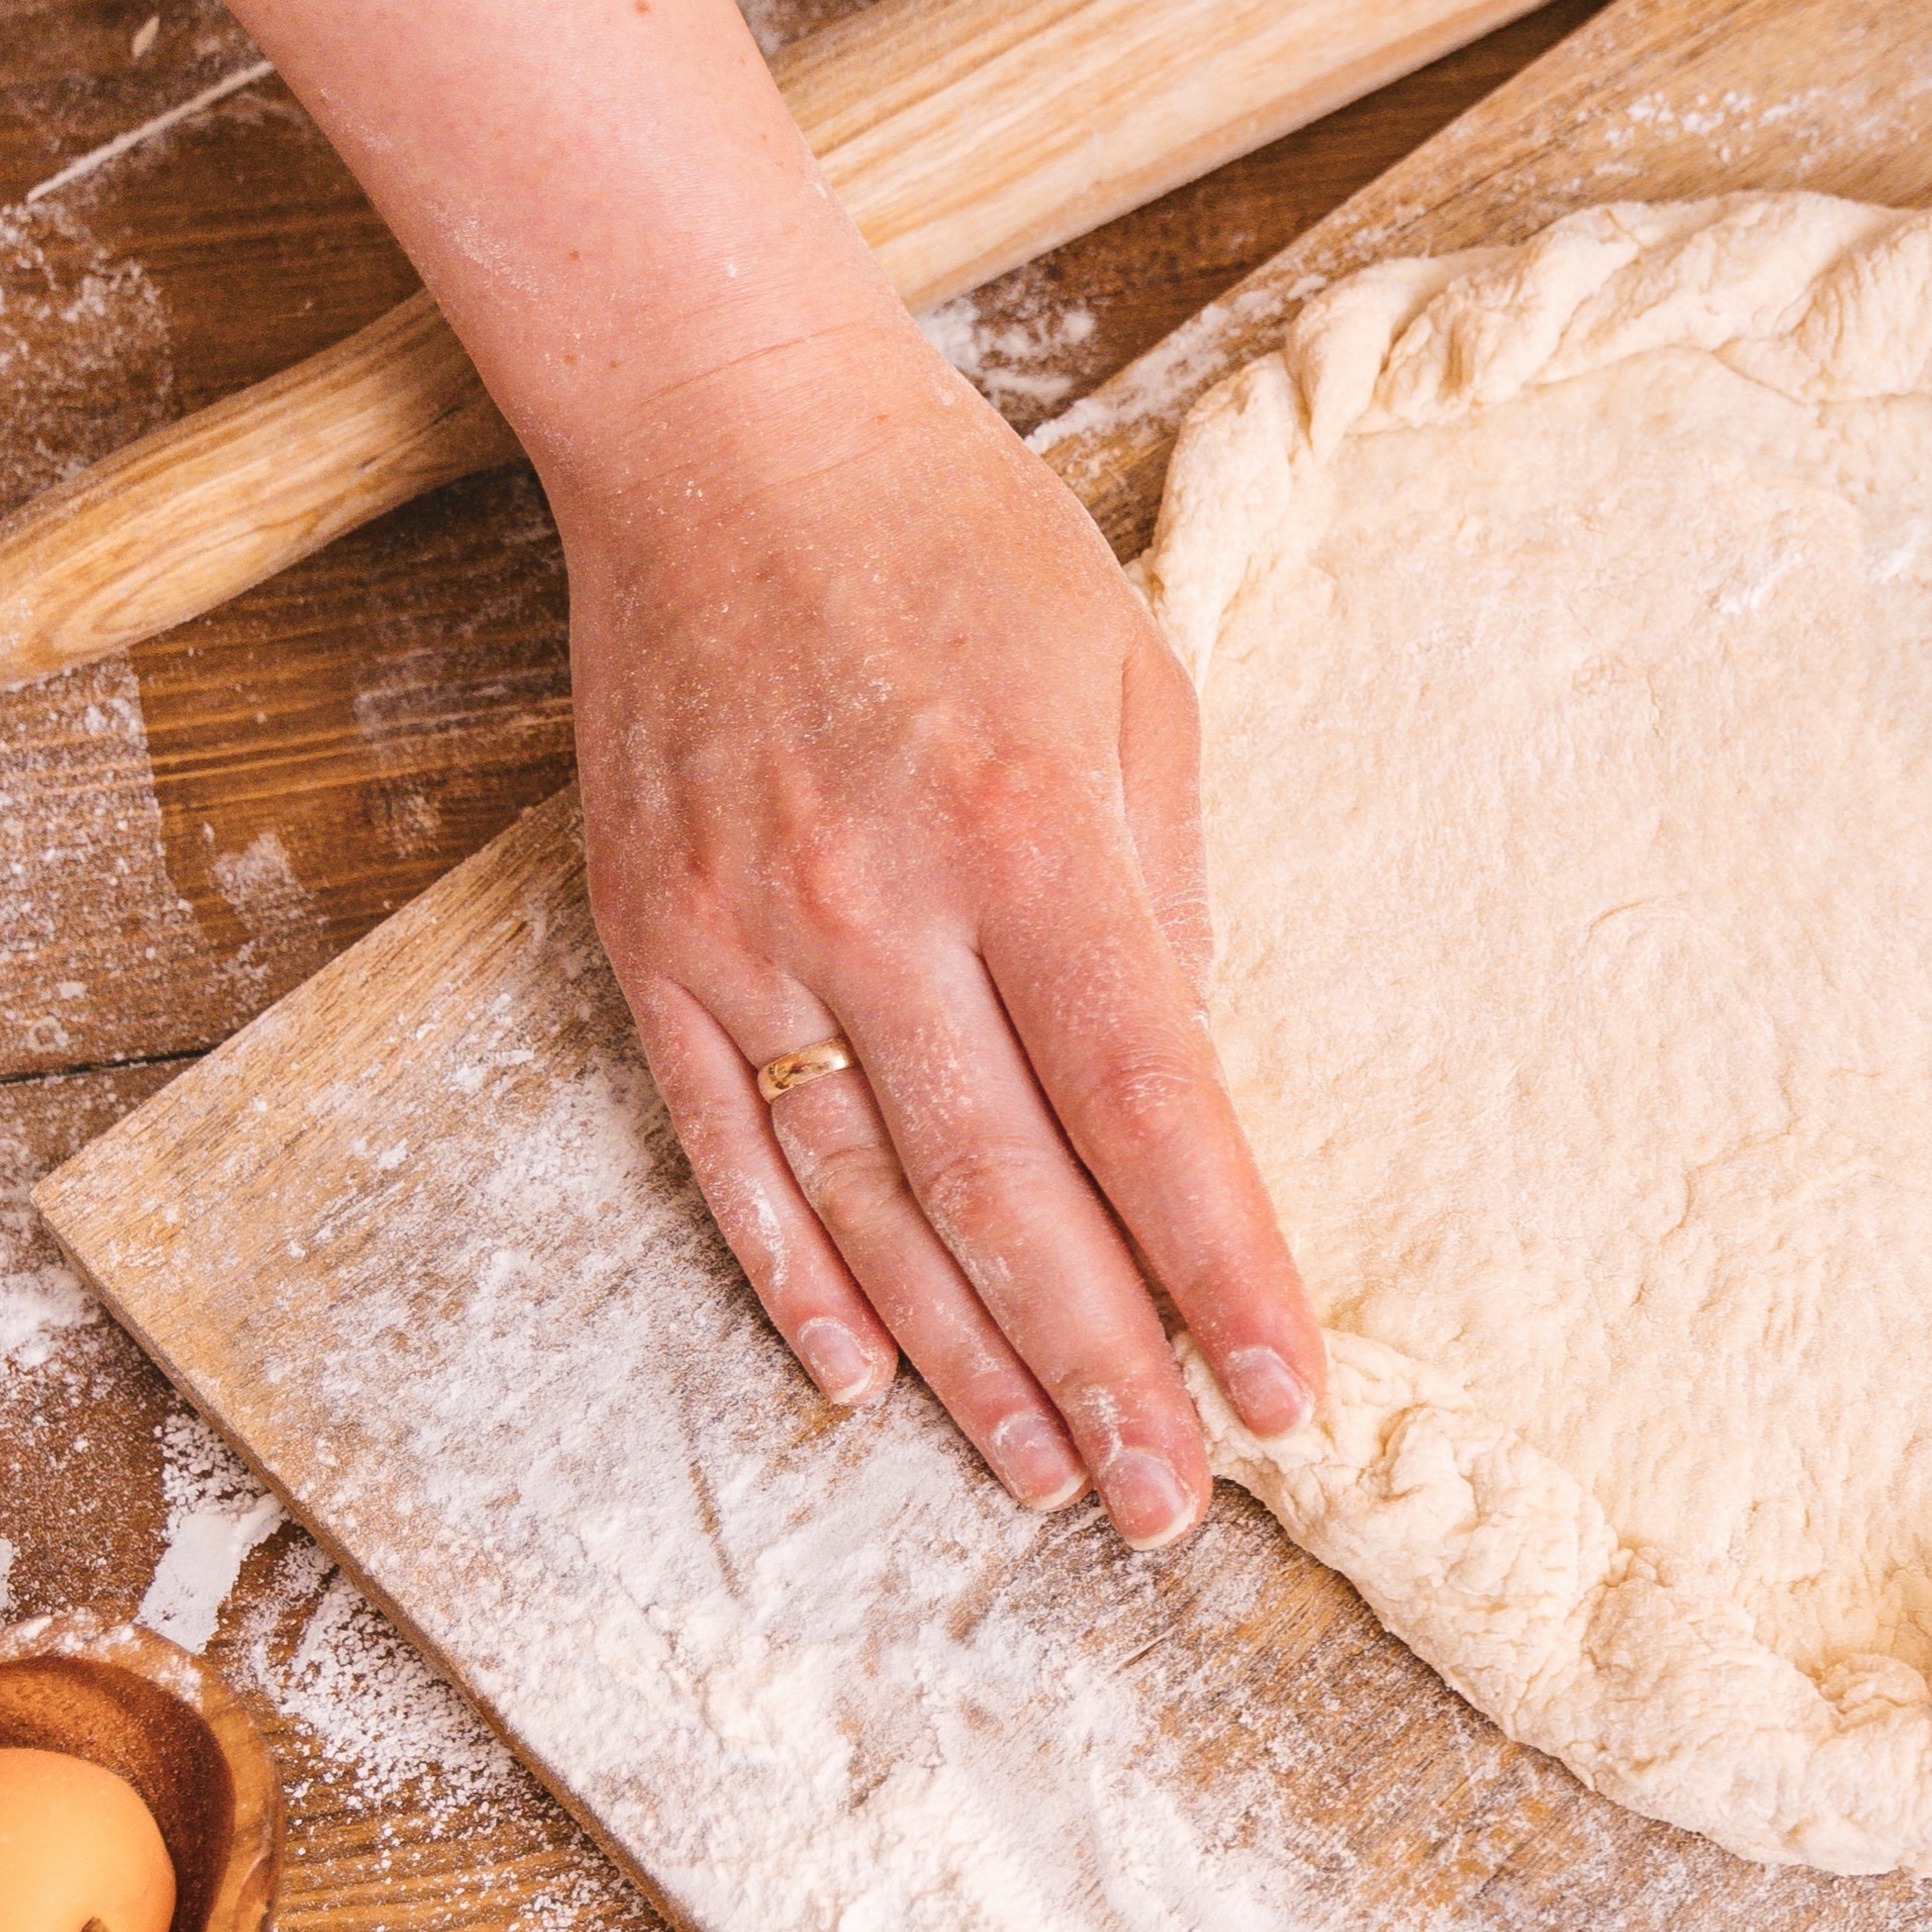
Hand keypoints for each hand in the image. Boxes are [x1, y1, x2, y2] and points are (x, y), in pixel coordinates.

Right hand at [555, 316, 1319, 1544]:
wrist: (718, 424)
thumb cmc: (964, 546)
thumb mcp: (1135, 681)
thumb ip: (1171, 895)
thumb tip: (1187, 1098)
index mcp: (1033, 828)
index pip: (1148, 1102)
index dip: (1218, 1268)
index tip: (1280, 1399)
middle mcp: (880, 896)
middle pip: (1010, 1193)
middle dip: (1104, 1370)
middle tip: (1169, 1507)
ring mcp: (746, 928)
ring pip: (866, 1201)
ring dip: (965, 1362)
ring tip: (1046, 1480)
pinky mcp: (650, 938)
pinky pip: (728, 1148)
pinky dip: (795, 1278)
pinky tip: (864, 1377)